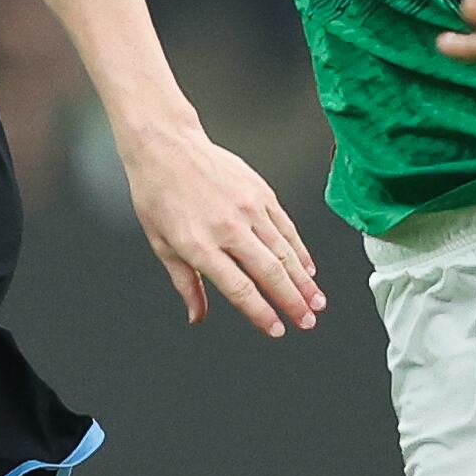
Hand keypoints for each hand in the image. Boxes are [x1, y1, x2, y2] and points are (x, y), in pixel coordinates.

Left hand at [118, 118, 325, 334]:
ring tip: (317, 301)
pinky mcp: (260, 191)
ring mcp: (247, 207)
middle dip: (292, 301)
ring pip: (284, 250)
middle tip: (307, 321)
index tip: (276, 329)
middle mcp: (227, 227)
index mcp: (200, 245)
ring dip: (304, 280)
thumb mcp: (161, 244)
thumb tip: (197, 316)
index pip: (239, 287)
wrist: (167, 146)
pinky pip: (286, 226)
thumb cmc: (158, 193)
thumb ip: (185, 283)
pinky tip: (308, 267)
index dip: (261, 313)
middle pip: (269, 272)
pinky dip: (300, 249)